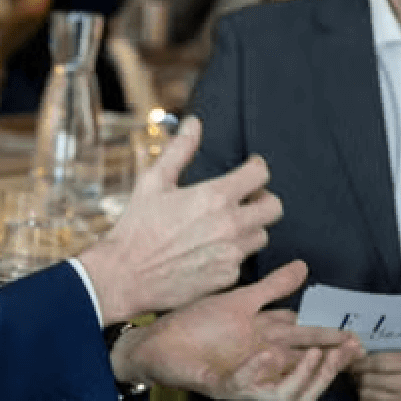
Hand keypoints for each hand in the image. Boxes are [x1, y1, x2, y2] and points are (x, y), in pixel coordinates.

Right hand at [77, 118, 282, 323]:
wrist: (126, 275)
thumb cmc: (137, 227)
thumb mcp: (153, 182)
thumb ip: (179, 150)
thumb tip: (193, 124)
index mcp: (215, 196)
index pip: (260, 175)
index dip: (256, 168)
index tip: (250, 169)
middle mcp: (230, 225)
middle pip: (274, 207)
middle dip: (262, 199)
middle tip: (246, 199)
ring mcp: (231, 253)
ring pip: (261, 235)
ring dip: (249, 227)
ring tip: (225, 226)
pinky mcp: (227, 277)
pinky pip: (243, 260)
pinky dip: (232, 253)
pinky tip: (210, 250)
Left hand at [112, 261, 363, 400]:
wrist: (155, 341)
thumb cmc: (195, 323)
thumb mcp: (239, 299)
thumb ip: (273, 287)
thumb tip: (304, 266)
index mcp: (267, 341)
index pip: (308, 342)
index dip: (331, 339)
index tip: (355, 333)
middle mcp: (262, 363)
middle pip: (307, 369)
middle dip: (332, 362)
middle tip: (351, 348)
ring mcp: (244, 377)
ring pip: (288, 388)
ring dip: (307, 373)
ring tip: (320, 354)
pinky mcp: (222, 385)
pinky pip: (248, 386)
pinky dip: (260, 371)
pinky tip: (270, 354)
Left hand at [352, 351, 400, 400]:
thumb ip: (391, 357)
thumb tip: (361, 359)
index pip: (378, 363)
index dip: (361, 363)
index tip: (354, 363)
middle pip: (370, 381)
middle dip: (358, 377)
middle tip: (355, 375)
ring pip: (369, 397)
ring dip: (360, 391)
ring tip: (360, 386)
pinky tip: (367, 398)